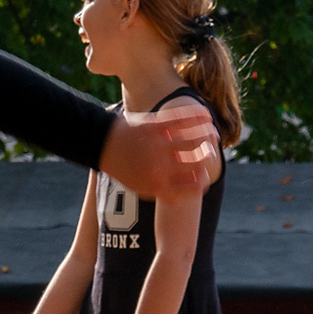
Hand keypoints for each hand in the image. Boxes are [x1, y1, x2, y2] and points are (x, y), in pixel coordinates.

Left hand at [96, 106, 218, 202]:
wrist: (99, 144)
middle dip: (209, 157)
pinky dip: (198, 116)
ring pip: (194, 140)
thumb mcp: (138, 186)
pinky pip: (183, 120)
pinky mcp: (154, 126)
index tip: (206, 174)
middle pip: (197, 164)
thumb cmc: (121, 166)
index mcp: (157, 186)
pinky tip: (207, 115)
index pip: (191, 188)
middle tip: (212, 152)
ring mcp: (157, 146)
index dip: (203, 181)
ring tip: (213, 133)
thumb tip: (181, 198)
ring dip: (208, 135)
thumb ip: (161, 191)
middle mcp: (159, 168)